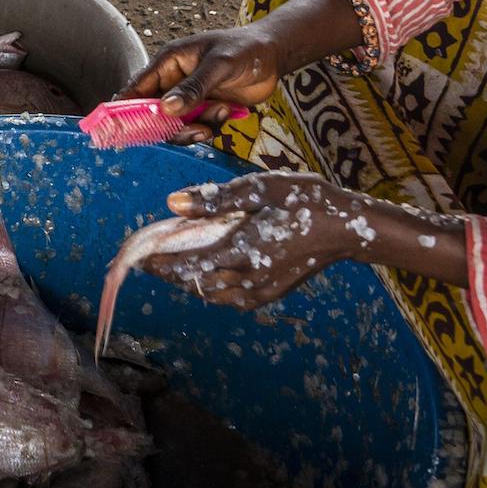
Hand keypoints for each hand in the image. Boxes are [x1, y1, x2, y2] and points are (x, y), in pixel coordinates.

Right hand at [122, 23, 288, 136]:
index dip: (127, 108)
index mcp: (169, 62)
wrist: (274, 55)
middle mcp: (175, 81)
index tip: (122, 129)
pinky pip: (199, 128)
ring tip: (218, 114)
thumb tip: (166, 109)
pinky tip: (228, 110)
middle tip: (196, 130)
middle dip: (173, 126)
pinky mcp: (207, 110)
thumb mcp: (219, 64)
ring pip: (178, 126)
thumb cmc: (244, 48)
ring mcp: (191, 98)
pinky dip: (212, 126)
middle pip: (156, 114)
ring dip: (196, 127)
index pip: (138, 87)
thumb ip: (193, 87)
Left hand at [147, 173, 365, 307]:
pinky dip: (213, 288)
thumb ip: (214, 199)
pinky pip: (232, 298)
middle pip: (195, 284)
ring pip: (212, 295)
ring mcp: (262, 291)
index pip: (187, 267)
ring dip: (190, 281)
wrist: (347, 228)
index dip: (160, 264)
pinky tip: (209, 273)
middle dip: (170, 272)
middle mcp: (249, 280)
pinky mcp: (272, 293)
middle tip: (149, 258)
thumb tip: (171, 204)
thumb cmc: (304, 201)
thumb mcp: (259, 189)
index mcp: (242, 253)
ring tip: (174, 264)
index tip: (138, 257)